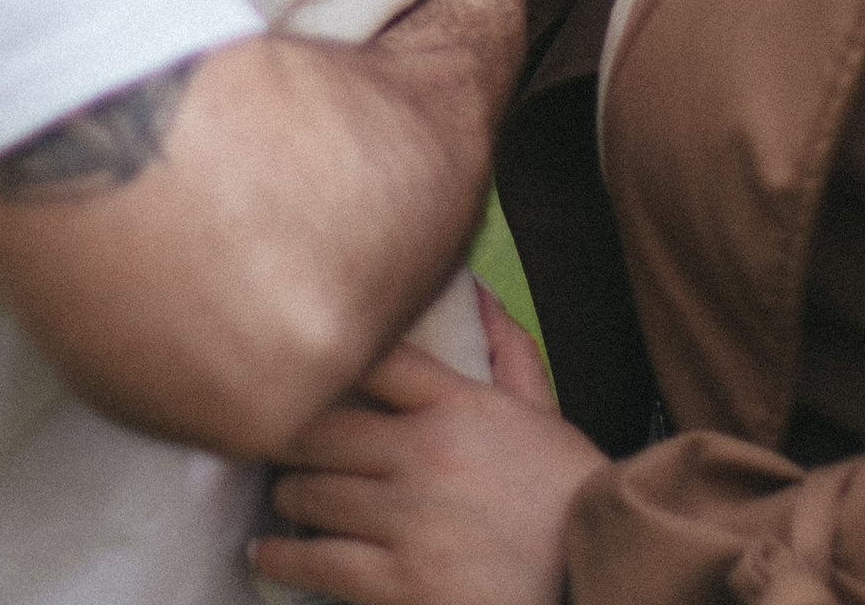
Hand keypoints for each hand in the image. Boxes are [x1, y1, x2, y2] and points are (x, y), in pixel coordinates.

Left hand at [255, 308, 605, 604]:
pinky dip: (284, 555)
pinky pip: (320, 561)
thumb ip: (507, 349)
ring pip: (313, 492)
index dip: (329, 359)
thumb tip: (476, 290)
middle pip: (322, 426)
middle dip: (288, 433)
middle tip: (271, 435)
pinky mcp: (403, 584)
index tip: (299, 363)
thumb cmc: (568, 498)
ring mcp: (411, 520)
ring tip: (281, 493)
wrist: (595, 582)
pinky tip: (269, 552)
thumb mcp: (543, 413)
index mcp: (460, 404)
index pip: (375, 358)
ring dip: (287, 493)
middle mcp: (428, 453)